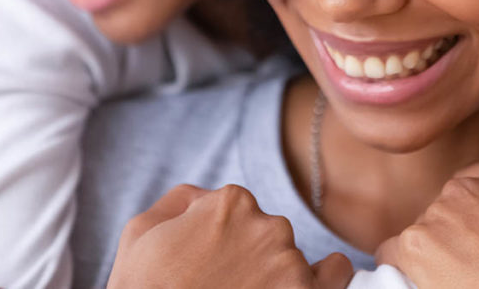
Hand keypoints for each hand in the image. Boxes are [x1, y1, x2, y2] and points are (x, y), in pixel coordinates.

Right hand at [107, 183, 352, 288]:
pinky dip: (324, 280)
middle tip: (222, 282)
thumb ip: (182, 202)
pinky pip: (336, 275)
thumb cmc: (145, 288)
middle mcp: (269, 225)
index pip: (237, 210)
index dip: (218, 238)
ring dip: (274, 274)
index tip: (207, 262)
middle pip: (265, 234)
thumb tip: (204, 199)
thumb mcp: (142, 232)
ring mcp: (291, 264)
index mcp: (232, 201)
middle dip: (247, 256)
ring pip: (291, 258)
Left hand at [376, 108, 478, 288]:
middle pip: (453, 210)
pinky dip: (408, 270)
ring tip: (470, 281)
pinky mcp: (411, 251)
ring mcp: (434, 220)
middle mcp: (463, 191)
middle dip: (467, 235)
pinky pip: (395, 254)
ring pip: (428, 233)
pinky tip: (435, 284)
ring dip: (441, 253)